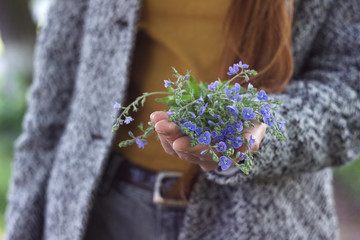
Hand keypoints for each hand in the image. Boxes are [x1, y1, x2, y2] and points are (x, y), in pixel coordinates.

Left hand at [150, 111, 266, 170]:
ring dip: (163, 132)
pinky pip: (170, 139)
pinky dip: (162, 128)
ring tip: (156, 118)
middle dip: (172, 138)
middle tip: (162, 125)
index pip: (206, 155)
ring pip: (173, 147)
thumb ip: (252, 139)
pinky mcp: (184, 138)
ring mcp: (193, 149)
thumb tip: (249, 149)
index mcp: (223, 156)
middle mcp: (206, 156)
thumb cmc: (252, 123)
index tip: (180, 143)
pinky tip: (156, 116)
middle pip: (186, 152)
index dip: (193, 150)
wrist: (243, 118)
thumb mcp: (257, 129)